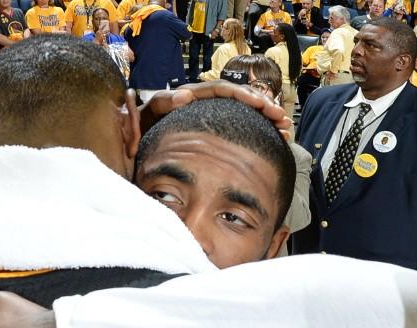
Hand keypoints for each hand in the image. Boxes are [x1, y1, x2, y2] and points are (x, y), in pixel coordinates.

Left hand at [139, 81, 290, 139]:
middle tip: (280, 117)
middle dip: (262, 105)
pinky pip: (240, 127)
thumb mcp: (143, 117)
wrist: (131, 147)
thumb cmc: (135, 132)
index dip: (243, 95)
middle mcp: (201, 104)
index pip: (221, 90)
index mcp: (188, 98)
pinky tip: (274, 140)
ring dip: (265, 118)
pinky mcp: (214, 132)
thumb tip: (185, 95)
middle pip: (238, 99)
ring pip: (243, 112)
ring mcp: (209, 118)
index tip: (261, 104)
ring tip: (284, 128)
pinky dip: (257, 131)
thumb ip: (161, 104)